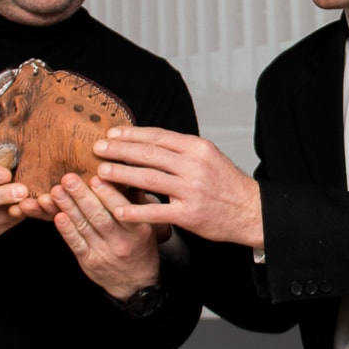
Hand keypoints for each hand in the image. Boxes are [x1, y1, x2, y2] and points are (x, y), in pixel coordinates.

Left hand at [48, 173, 160, 300]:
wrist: (135, 284)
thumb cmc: (140, 247)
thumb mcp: (149, 226)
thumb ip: (138, 202)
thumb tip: (127, 175)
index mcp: (139, 229)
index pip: (122, 208)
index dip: (108, 193)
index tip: (96, 176)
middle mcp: (121, 241)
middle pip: (99, 216)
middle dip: (82, 195)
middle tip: (69, 178)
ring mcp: (104, 252)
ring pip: (84, 226)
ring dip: (68, 207)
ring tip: (57, 191)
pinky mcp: (89, 261)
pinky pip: (76, 243)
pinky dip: (66, 230)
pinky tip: (57, 216)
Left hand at [94, 127, 263, 247]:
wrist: (250, 210)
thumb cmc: (225, 183)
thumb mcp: (207, 156)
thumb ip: (180, 149)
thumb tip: (147, 140)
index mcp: (197, 148)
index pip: (158, 136)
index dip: (131, 134)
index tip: (111, 134)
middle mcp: (194, 166)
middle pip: (149, 154)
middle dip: (120, 150)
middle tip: (98, 149)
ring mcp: (191, 191)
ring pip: (149, 179)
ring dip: (122, 175)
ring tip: (102, 172)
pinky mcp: (189, 215)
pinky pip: (157, 211)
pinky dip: (135, 210)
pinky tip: (118, 208)